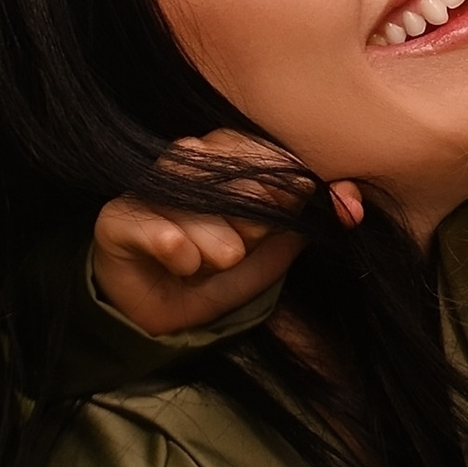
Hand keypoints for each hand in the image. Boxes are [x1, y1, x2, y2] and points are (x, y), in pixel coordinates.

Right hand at [91, 128, 354, 337]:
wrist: (168, 315)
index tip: (297, 215)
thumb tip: (352, 201)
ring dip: (214, 237)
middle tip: (244, 245)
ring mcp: (149, 189)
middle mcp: (186, 163)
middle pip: (226, 169)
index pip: (259, 151)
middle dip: (250, 216)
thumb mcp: (276, 249)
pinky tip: (184, 262)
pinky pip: (147, 223)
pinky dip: (172, 244)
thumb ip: (311, 220)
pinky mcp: (116, 220)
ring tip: (219, 259)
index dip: (283, 184)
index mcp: (226, 161)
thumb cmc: (223, 271)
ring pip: (190, 195)